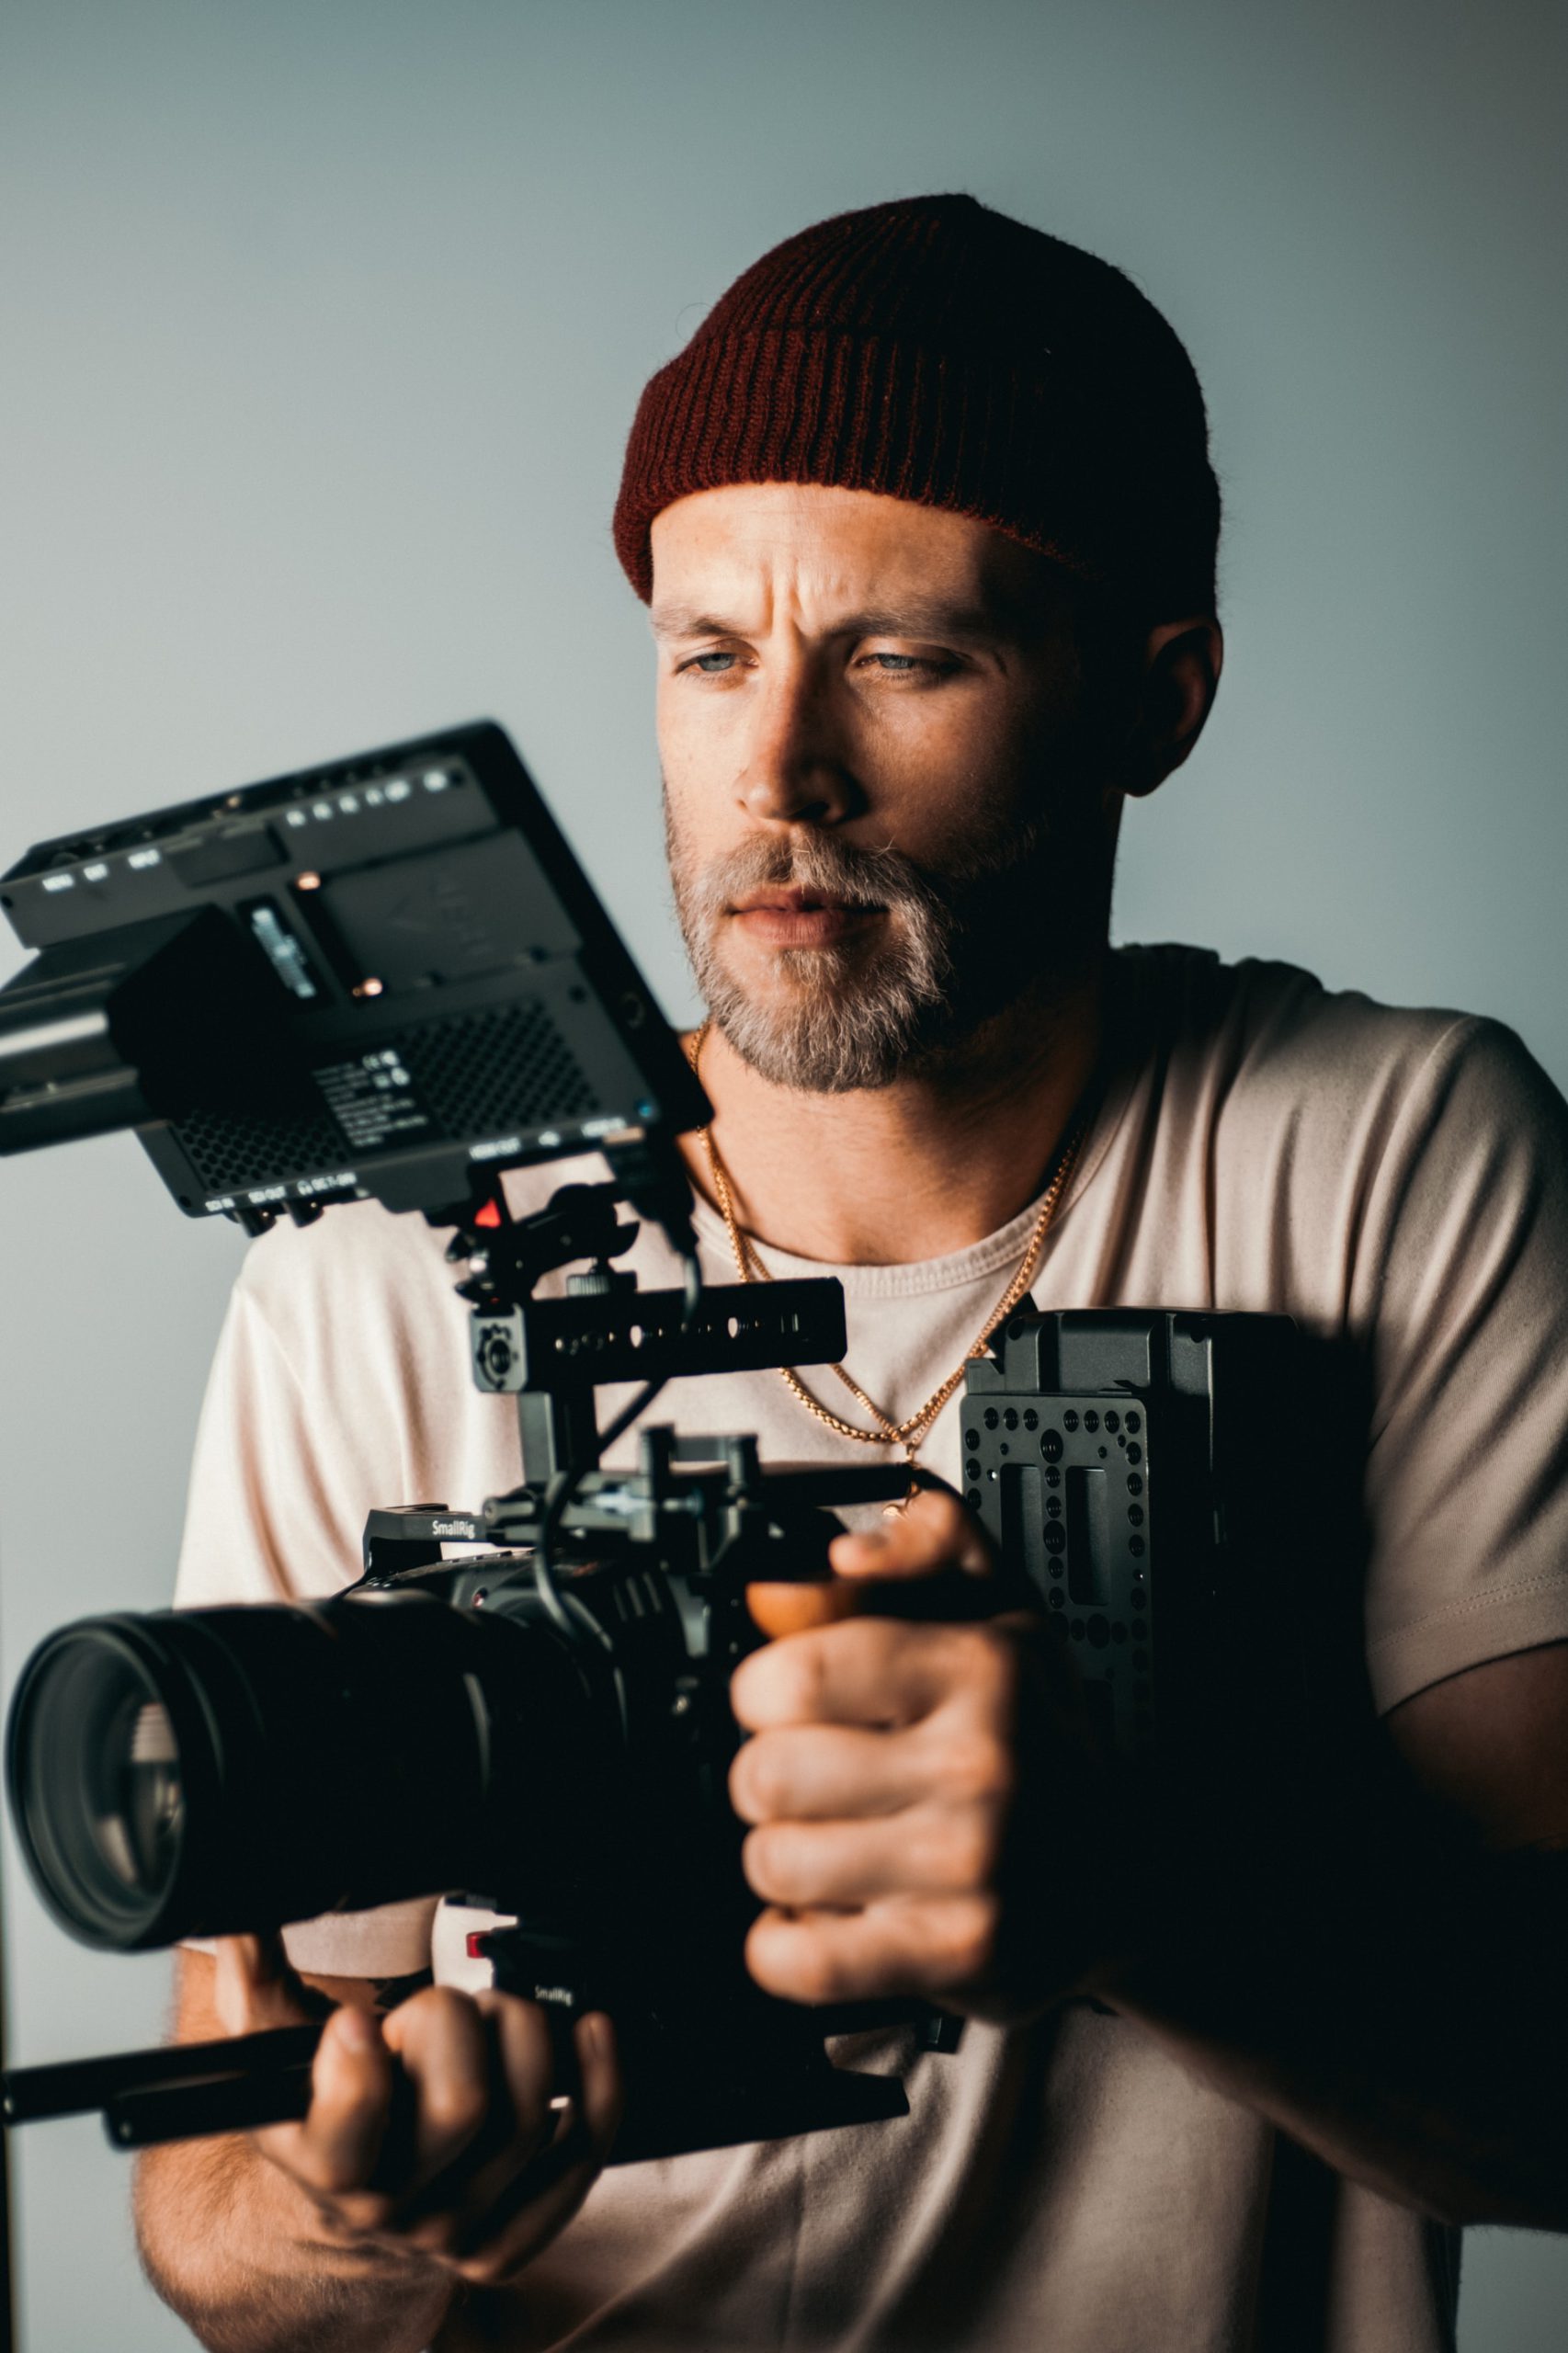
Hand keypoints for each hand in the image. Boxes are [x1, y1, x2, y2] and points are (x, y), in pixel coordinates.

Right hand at [214, 1933, 621, 2288]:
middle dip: (459, 2025)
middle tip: (446, 2002)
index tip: (357, 2020)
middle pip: (459, 2111)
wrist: (356, 2200)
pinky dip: (599, 2084)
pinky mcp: (514, 2233)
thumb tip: (235, 1920)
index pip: (344, 2141)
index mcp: (321, 2163)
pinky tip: (590, 2032)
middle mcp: (389, 2208)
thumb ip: (256, 1986)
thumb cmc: (327, 2110)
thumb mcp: (276, 2057)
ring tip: (503, 2011)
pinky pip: (579, 2158)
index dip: (358, 2078)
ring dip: (528, 2038)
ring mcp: (455, 2228)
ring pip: (526, 2122)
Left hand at [731, 1487, 1119, 2021]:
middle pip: (766, 1774)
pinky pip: (794, 1958)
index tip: (789, 1701)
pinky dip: (788, 1943)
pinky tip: (832, 1910)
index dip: (765, 1689)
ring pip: (771, 1864)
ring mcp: (970, 1868)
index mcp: (983, 1670)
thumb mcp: (997, 1611)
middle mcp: (982, 1767)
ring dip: (785, 1858)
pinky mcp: (951, 1955)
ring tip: (839, 1840)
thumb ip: (918, 1550)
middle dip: (769, 1777)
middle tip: (817, 1776)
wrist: (1123, 1876)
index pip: (795, 1674)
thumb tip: (838, 1555)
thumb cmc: (1037, 1736)